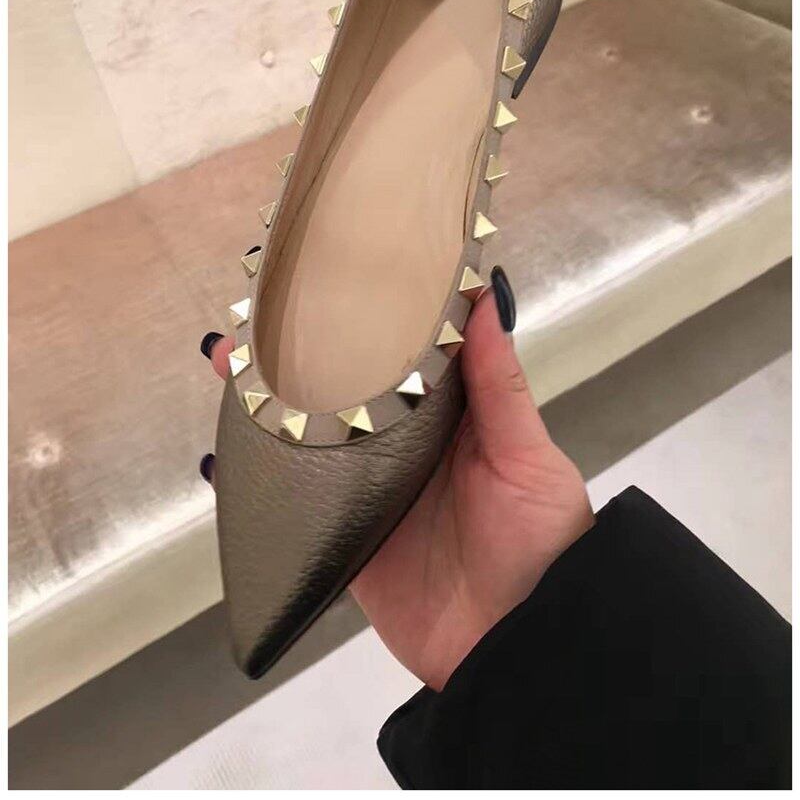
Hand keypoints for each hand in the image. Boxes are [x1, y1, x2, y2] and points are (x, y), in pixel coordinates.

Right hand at [201, 273, 593, 691]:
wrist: (515, 650)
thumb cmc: (542, 546)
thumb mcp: (528, 458)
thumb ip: (500, 386)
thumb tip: (488, 300)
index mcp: (451, 414)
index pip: (402, 350)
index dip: (367, 315)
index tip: (329, 275)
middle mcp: (406, 443)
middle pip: (344, 387)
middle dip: (298, 354)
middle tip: (250, 321)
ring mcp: (372, 489)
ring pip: (311, 435)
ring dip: (268, 405)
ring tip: (226, 366)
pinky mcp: (346, 536)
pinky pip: (297, 502)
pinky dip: (258, 480)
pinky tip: (226, 456)